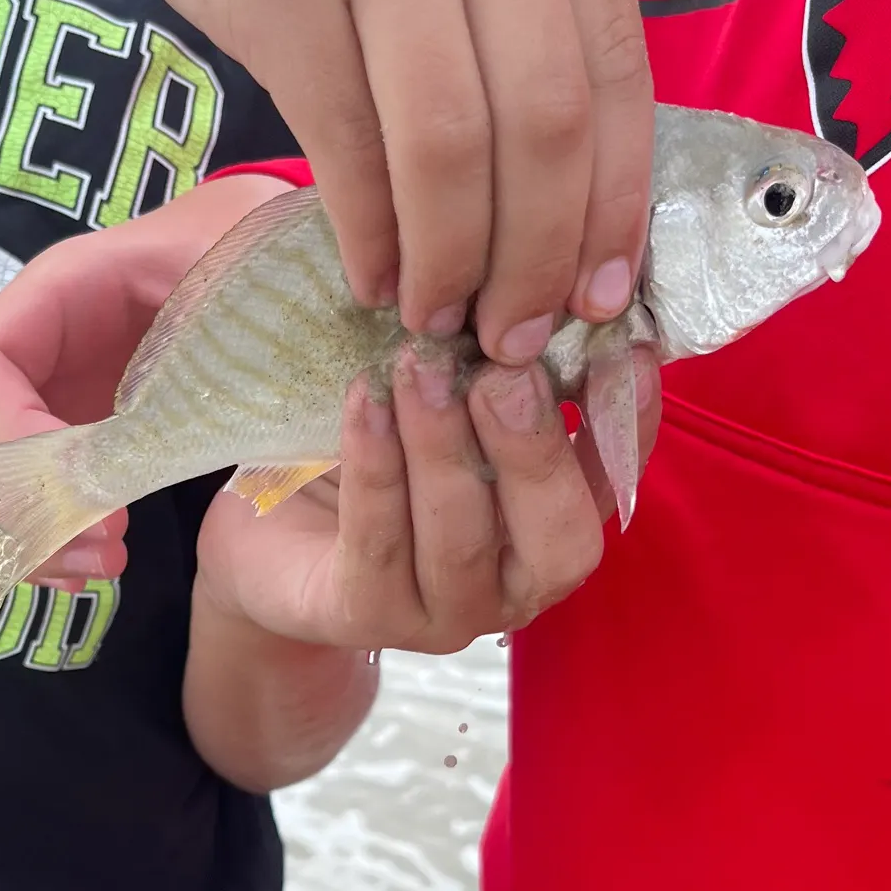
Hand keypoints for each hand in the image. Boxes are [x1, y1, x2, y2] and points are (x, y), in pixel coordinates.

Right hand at [0, 172, 292, 585]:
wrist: (253, 248)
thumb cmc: (238, 245)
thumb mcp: (227, 269)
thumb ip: (206, 320)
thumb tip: (197, 398)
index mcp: (58, 290)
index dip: (7, 429)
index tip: (76, 480)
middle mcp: (33, 345)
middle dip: (16, 503)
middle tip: (97, 541)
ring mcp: (45, 392)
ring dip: (29, 534)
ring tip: (101, 567)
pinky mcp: (71, 428)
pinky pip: (30, 491)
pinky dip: (48, 537)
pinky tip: (93, 570)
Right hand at [50, 0, 653, 360]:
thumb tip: (562, 190)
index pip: (618, 65)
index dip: (612, 204)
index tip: (598, 295)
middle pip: (545, 119)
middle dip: (536, 258)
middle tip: (513, 335)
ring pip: (450, 145)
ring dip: (451, 261)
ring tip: (438, 318)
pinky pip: (346, 142)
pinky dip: (368, 233)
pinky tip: (370, 275)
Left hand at [192, 344, 661, 655]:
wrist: (262, 523)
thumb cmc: (370, 445)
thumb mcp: (443, 391)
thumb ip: (494, 357)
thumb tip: (535, 273)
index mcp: (553, 523)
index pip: (616, 477)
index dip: (629, 417)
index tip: (621, 345)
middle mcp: (517, 582)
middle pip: (559, 536)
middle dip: (535, 447)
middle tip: (504, 368)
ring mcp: (446, 613)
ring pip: (463, 540)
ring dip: (444, 447)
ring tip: (421, 366)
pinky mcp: (367, 617)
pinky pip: (379, 544)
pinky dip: (376, 467)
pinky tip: (364, 402)